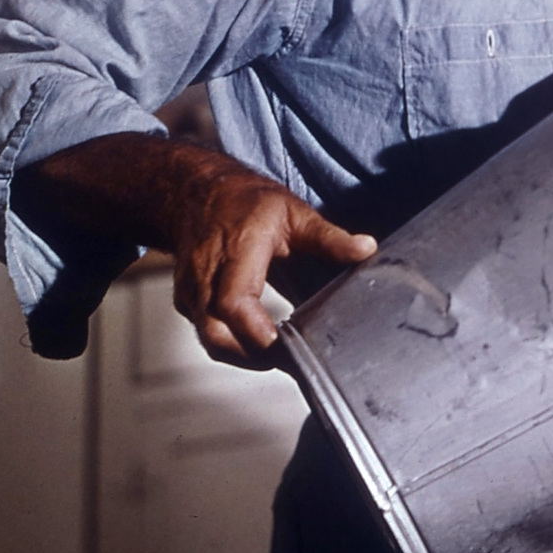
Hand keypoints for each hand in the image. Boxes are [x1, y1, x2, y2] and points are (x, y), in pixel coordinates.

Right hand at [165, 157, 376, 365]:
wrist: (195, 192)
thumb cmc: (243, 202)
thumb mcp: (293, 212)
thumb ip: (328, 237)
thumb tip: (366, 248)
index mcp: (236, 252)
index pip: (234, 303)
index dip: (255, 332)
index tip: (283, 347)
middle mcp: (206, 275)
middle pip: (216, 333)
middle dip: (251, 355)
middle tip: (290, 359)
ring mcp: (191, 291)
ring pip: (209, 338)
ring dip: (243, 354)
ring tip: (281, 354)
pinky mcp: (187, 302)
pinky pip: (206, 332)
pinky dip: (232, 344)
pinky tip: (260, 342)